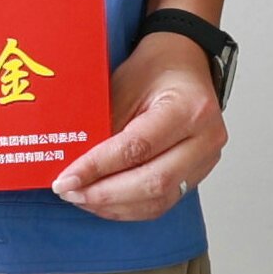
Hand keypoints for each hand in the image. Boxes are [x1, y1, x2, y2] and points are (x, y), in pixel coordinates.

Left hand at [54, 36, 228, 219]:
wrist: (185, 66)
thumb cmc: (155, 70)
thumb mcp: (123, 86)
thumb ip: (104, 127)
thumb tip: (75, 165)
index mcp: (189, 109)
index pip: (138, 147)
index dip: (98, 167)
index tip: (66, 179)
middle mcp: (205, 138)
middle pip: (153, 181)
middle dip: (104, 193)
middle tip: (69, 192)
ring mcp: (206, 160)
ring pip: (159, 199)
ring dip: (114, 205)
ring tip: (81, 198)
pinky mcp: (197, 175)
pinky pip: (163, 202)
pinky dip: (129, 207)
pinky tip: (103, 201)